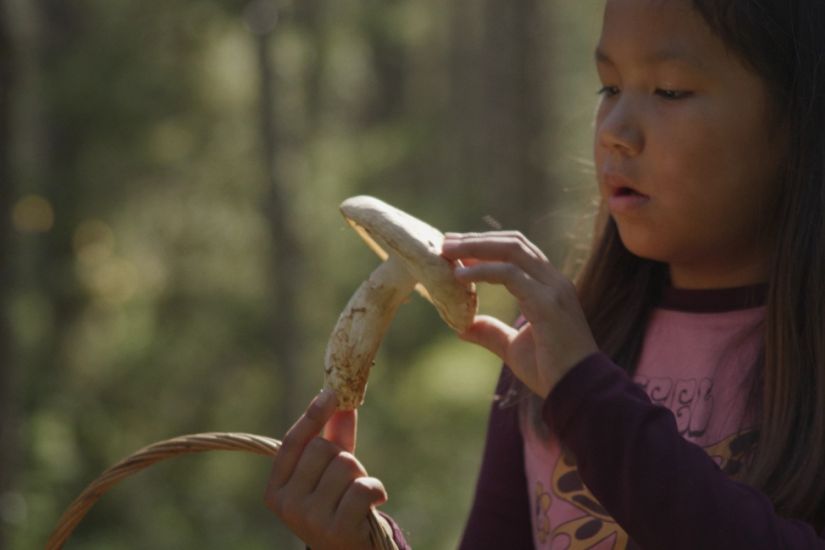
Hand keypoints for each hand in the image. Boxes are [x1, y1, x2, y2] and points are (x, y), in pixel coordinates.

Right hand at [264, 390, 387, 548]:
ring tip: (358, 496)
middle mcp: (287, 504)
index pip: (293, 442)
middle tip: (348, 480)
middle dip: (344, 456)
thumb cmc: (339, 508)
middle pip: (323, 449)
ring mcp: (309, 519)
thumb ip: (334, 438)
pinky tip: (374, 503)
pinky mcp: (337, 530)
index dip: (312, 415)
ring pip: (346, 464)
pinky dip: (376, 489)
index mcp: (276, 489)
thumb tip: (343, 402)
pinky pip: (363, 486)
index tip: (331, 393)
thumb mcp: (331, 473)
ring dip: (361, 474)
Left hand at [442, 231, 597, 397]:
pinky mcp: (547, 303)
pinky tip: (460, 277)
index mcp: (549, 287)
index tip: (455, 248)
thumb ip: (492, 333)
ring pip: (512, 251)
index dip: (486, 244)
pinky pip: (511, 274)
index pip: (518, 251)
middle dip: (477, 239)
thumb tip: (462, 327)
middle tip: (445, 242)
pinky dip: (483, 270)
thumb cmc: (552, 372)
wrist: (580, 392)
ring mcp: (553, 289)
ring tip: (446, 251)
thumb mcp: (514, 348)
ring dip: (476, 247)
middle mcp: (554, 281)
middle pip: (514, 243)